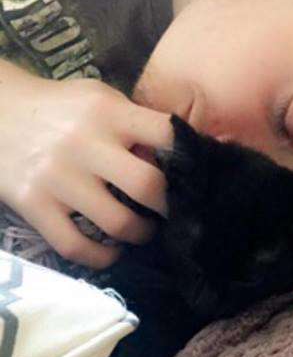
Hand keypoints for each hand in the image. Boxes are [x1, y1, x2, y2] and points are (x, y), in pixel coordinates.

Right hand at [0, 68, 173, 267]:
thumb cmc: (60, 108)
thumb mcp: (99, 99)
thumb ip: (136, 124)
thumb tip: (180, 159)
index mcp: (108, 112)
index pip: (167, 135)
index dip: (189, 158)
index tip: (193, 175)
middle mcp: (84, 144)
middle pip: (148, 186)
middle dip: (169, 206)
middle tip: (173, 213)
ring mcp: (58, 178)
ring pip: (117, 223)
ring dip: (140, 234)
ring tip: (143, 231)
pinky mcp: (34, 205)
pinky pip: (75, 246)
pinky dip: (101, 257)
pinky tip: (111, 252)